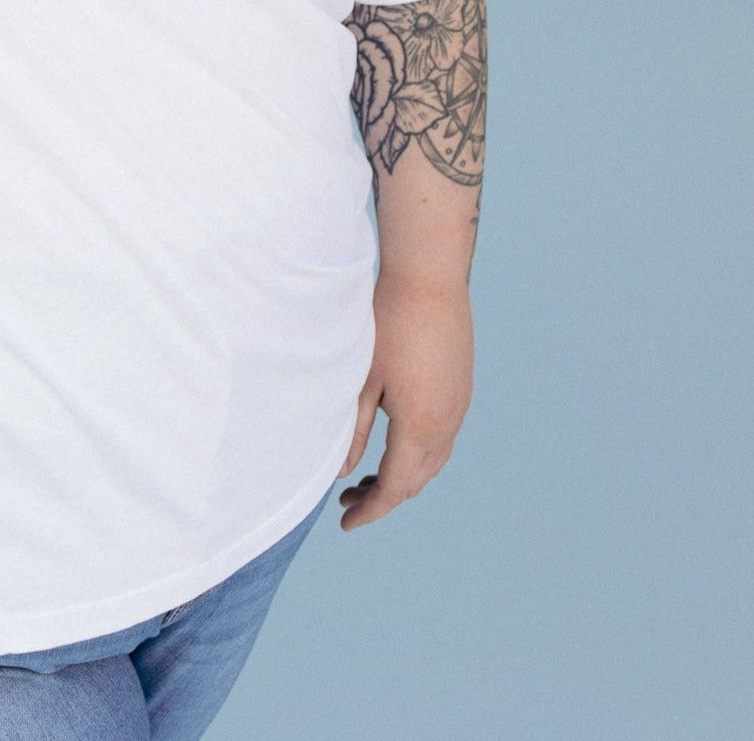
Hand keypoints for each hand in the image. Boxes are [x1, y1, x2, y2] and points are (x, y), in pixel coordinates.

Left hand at [337, 273, 472, 529]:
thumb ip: (353, 430)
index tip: (345, 523)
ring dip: (403, 476)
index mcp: (422, 428)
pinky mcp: (461, 389)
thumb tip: (340, 472)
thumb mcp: (361, 380)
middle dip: (384, 497)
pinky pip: (443, 438)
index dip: (371, 511)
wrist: (428, 278)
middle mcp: (448, 424)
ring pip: (433, 461)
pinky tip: (395, 443)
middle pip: (418, 480)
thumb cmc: (388, 324)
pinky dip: (418, 454)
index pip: (396, 488)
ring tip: (367, 478)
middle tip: (349, 502)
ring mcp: (460, 406)